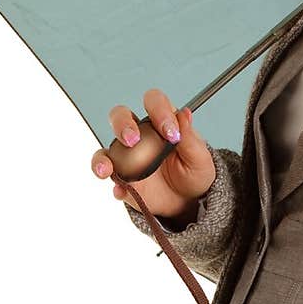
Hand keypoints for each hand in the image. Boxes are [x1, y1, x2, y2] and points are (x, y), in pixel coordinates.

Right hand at [91, 90, 214, 218]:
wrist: (188, 201)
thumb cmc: (194, 173)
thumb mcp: (200, 158)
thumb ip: (191, 138)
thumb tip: (184, 113)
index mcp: (162, 123)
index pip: (154, 103)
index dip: (160, 111)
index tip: (171, 133)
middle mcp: (140, 135)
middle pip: (120, 116)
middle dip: (122, 124)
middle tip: (133, 140)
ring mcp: (127, 157)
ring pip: (106, 150)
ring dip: (102, 158)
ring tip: (107, 169)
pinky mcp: (122, 178)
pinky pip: (110, 179)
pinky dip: (114, 186)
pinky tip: (123, 191)